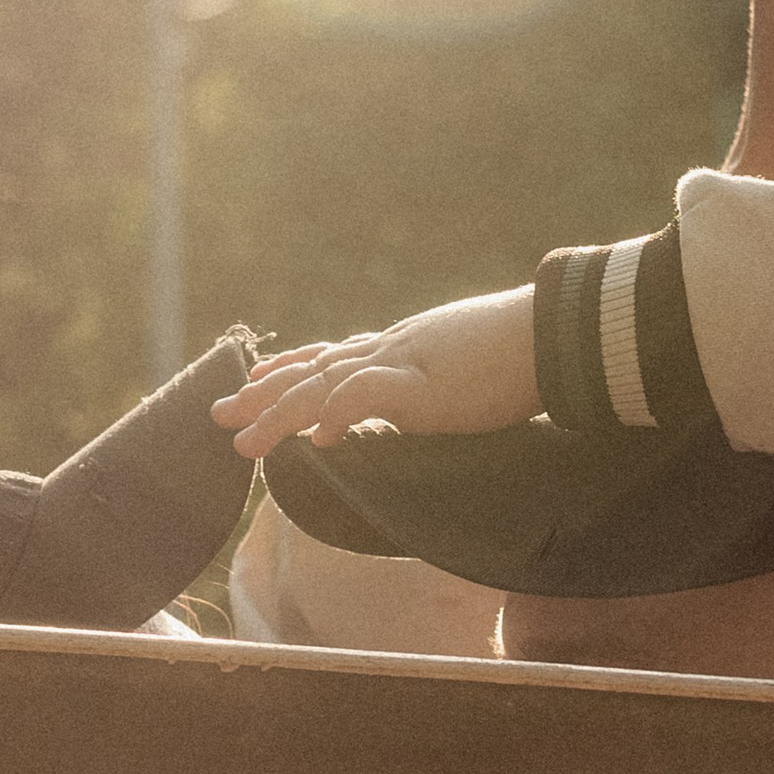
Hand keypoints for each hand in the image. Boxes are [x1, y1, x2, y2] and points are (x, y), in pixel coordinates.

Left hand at [212, 288, 536, 456]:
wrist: (555, 333)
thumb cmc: (523, 354)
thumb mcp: (465, 373)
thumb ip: (434, 388)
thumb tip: (424, 405)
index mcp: (401, 348)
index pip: (332, 356)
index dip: (290, 370)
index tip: (256, 382)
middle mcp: (391, 351)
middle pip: (311, 370)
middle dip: (262, 393)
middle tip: (218, 414)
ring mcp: (403, 364)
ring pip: (323, 385)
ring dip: (279, 412)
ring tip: (243, 440)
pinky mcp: (423, 383)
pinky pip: (366, 395)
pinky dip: (336, 413)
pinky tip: (317, 438)